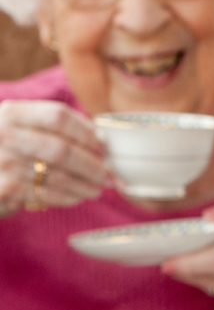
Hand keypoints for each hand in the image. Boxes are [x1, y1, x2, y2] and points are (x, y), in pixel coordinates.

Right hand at [0, 100, 105, 216]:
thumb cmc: (10, 149)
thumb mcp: (23, 128)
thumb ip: (56, 128)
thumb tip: (101, 138)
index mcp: (13, 113)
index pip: (58, 116)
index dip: (85, 131)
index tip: (102, 146)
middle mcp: (4, 134)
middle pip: (61, 149)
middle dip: (90, 164)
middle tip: (106, 174)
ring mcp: (2, 162)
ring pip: (57, 175)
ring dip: (84, 184)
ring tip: (98, 188)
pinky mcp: (3, 188)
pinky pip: (45, 194)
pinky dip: (67, 197)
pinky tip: (78, 197)